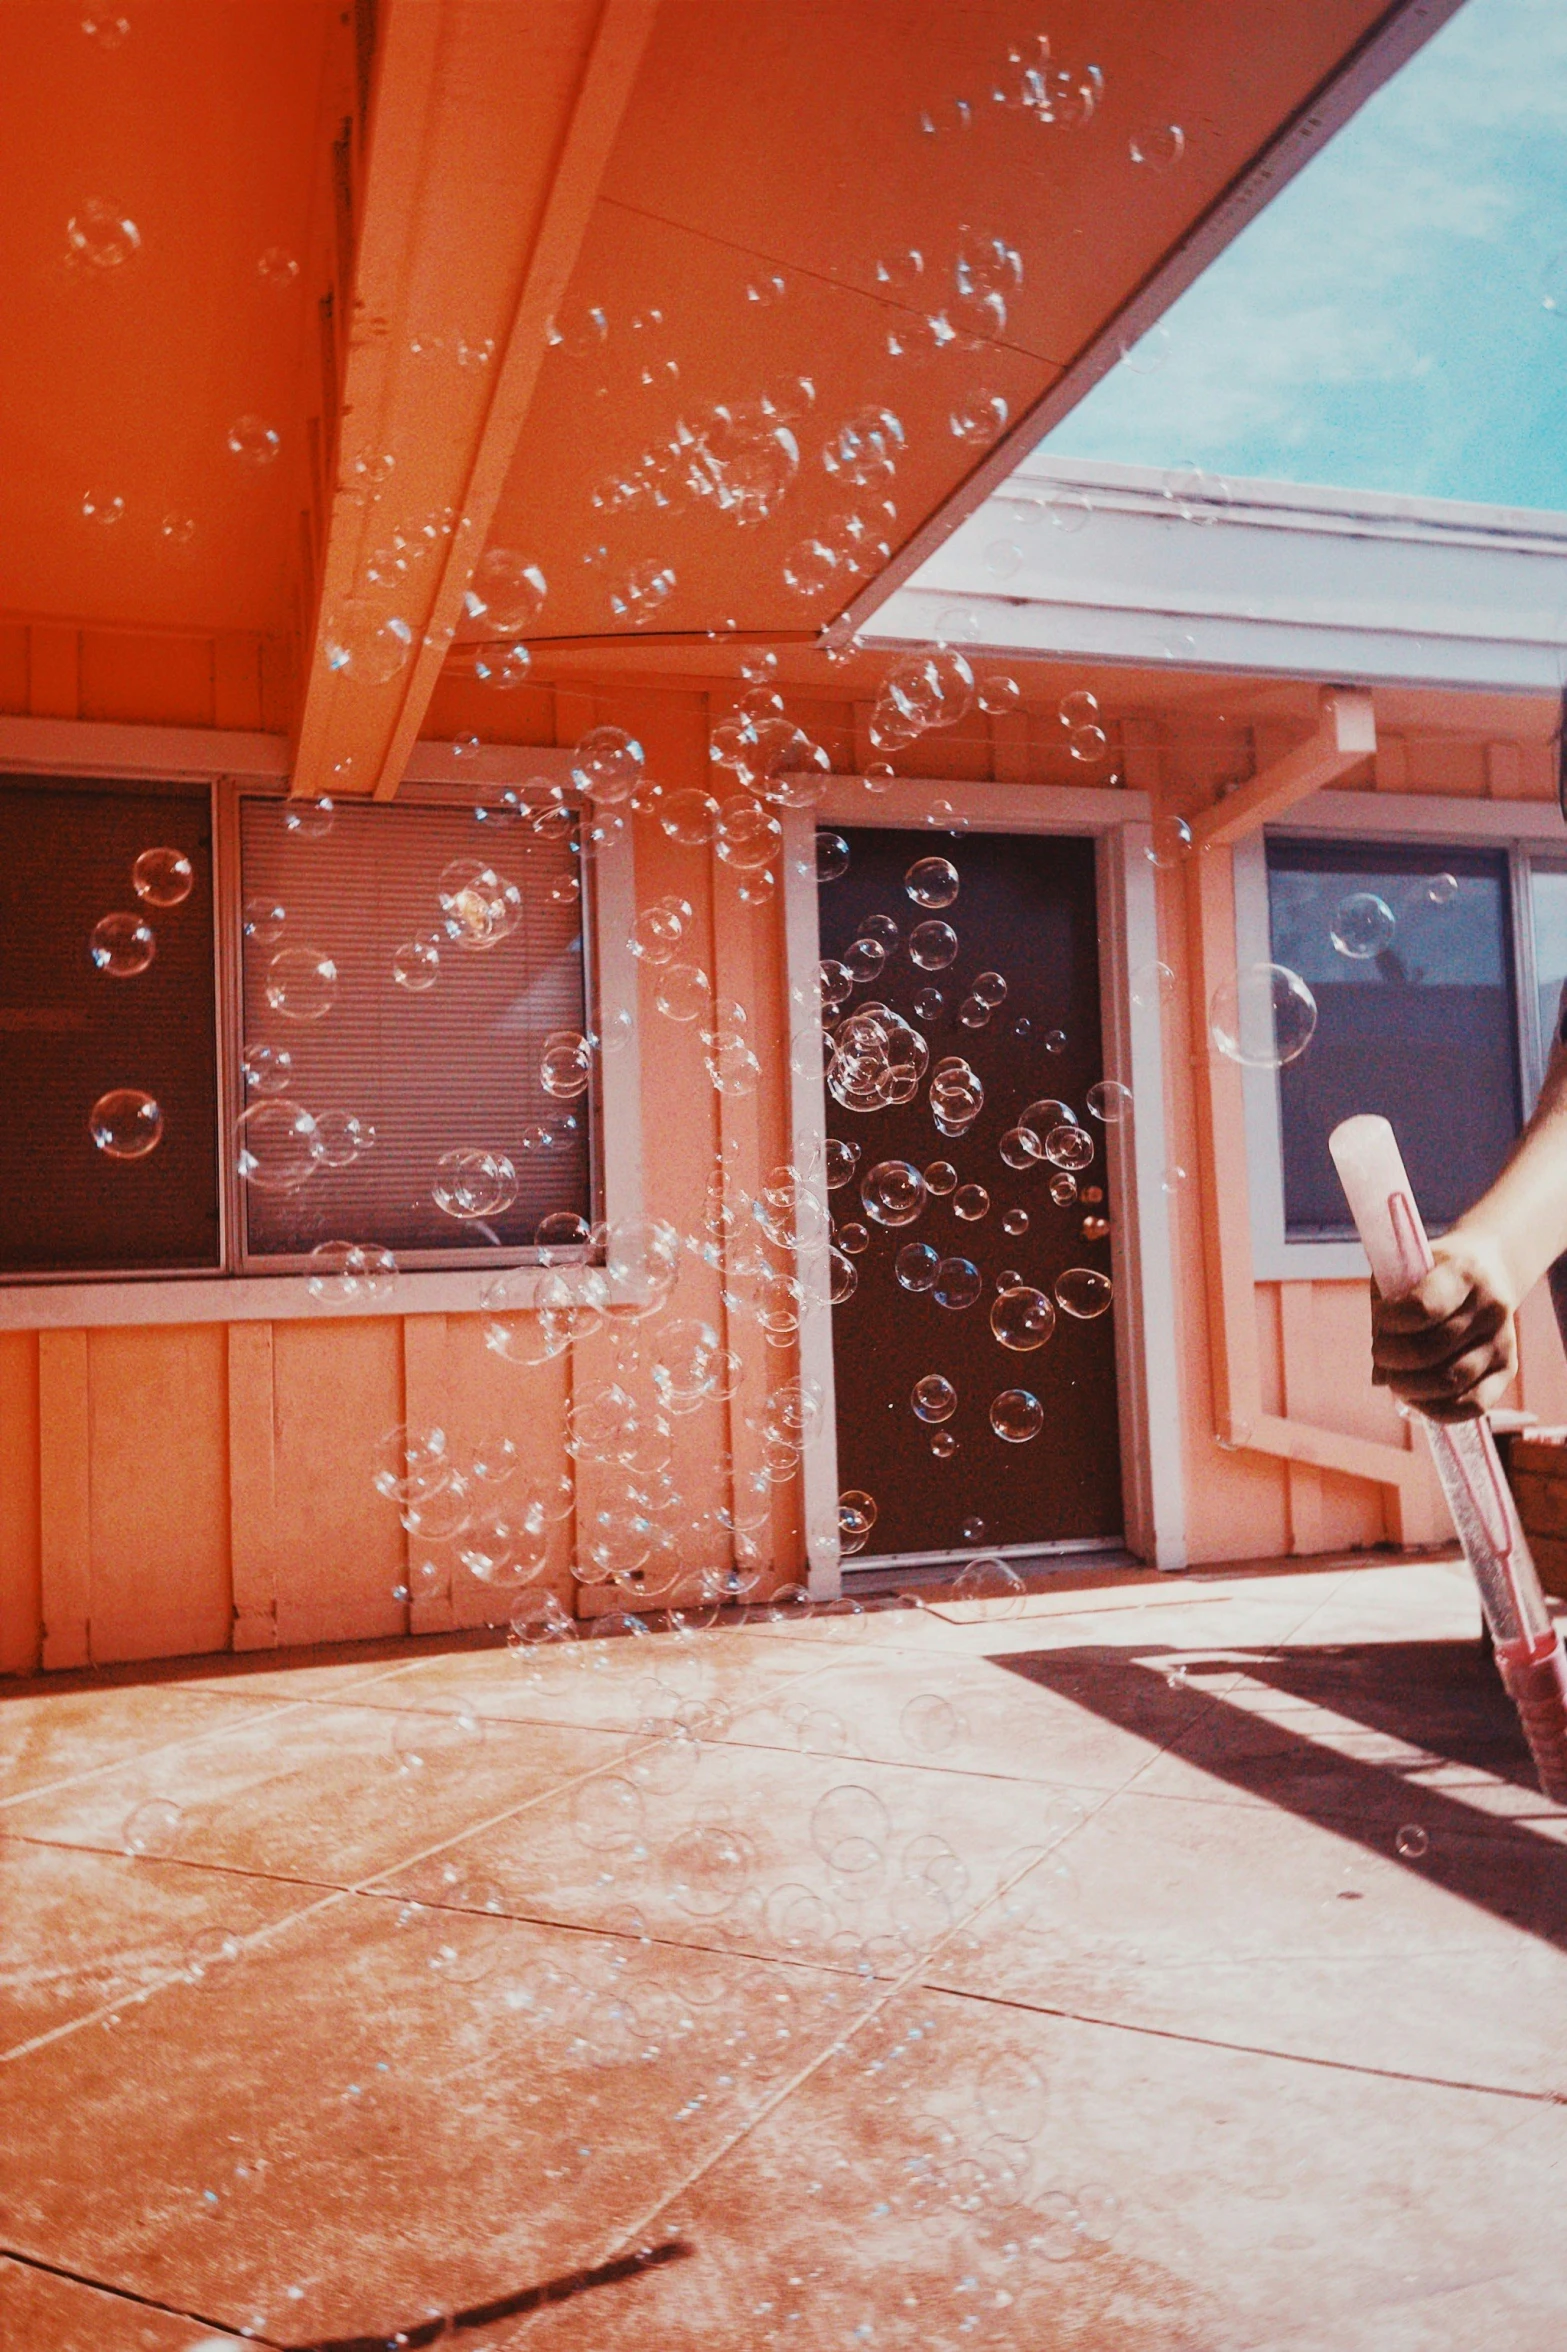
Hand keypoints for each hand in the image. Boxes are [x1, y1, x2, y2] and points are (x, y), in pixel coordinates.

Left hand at [1371, 1226, 1518, 1422]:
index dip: (1390, 1323)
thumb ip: (1385, 1319)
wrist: (1487, 1271)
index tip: (1383, 1321)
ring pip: (1450, 1382)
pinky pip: (1474, 1405)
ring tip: (1395, 1377)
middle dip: (1392, 1360)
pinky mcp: (1508, 1368)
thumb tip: (1379, 1378)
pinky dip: (1438, 1410)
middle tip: (1381, 1355)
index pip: (1420, 1308)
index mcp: (1463, 1273)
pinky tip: (1417, 1399)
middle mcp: (1490, 1307)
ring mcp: (1503, 1341)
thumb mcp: (1403, 1274)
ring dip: (1409, 1388)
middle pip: (1430, 1351)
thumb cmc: (1431, 1275)